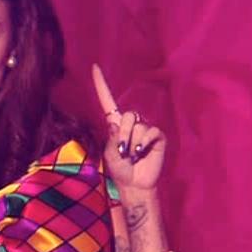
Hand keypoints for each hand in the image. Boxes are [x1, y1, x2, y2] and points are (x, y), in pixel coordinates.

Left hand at [91, 64, 165, 192]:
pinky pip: (151, 132)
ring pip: (138, 126)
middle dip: (123, 134)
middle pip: (127, 115)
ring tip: (133, 156)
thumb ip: (111, 138)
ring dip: (132, 143)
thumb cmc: (120, 169)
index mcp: (115, 125)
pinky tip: (142, 153)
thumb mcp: (109, 154)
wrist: (134, 184)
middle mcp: (131, 123)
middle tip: (123, 152)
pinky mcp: (157, 137)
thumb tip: (116, 123)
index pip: (108, 101)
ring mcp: (145, 129)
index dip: (101, 85)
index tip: (94, 67)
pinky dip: (144, 143)